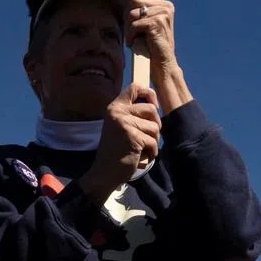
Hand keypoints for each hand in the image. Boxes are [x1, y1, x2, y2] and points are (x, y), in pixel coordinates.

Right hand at [78, 84, 160, 202]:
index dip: (149, 93)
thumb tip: (154, 104)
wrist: (104, 172)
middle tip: (147, 137)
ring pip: (155, 126)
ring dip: (153, 140)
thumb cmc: (116, 151)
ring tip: (141, 148)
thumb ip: (131, 114)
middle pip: (151, 109)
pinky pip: (153, 141)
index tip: (154, 105)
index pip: (134, 87)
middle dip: (155, 124)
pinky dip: (151, 152)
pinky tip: (140, 156)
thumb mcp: (120, 126)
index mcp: (114, 108)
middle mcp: (117, 112)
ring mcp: (124, 123)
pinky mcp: (132, 136)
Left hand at [128, 0, 191, 112]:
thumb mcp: (143, 22)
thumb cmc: (149, 45)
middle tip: (132, 30)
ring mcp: (163, 13)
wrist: (161, 64)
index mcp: (163, 3)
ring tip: (135, 38)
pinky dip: (130, 35)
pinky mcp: (158, 22)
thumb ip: (139, 7)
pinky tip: (135, 43)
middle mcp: (166, 5)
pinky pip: (134, 23)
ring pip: (131, 12)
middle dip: (127, 15)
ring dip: (128, 28)